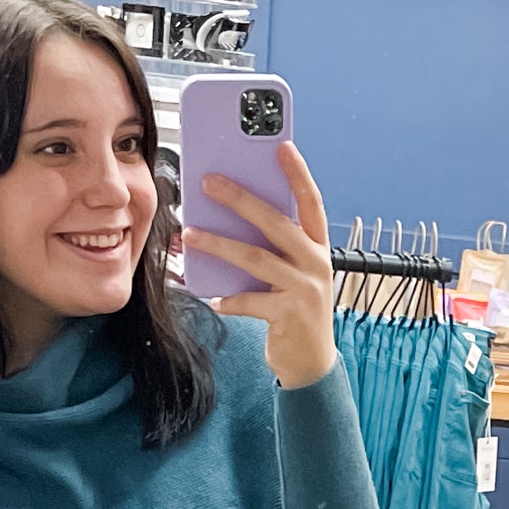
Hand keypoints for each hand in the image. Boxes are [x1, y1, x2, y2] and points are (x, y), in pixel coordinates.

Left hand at [182, 142, 336, 390]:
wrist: (312, 363)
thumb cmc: (295, 310)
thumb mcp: (293, 274)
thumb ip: (275, 250)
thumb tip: (233, 222)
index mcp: (318, 247)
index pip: (311, 201)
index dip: (298, 173)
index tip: (282, 145)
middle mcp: (316, 263)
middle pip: (276, 222)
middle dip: (241, 199)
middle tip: (210, 182)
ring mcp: (305, 289)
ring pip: (257, 258)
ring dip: (220, 245)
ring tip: (190, 234)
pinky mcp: (290, 315)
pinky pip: (252, 301)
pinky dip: (230, 300)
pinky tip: (215, 299)